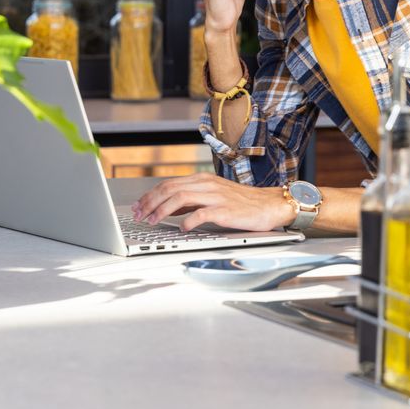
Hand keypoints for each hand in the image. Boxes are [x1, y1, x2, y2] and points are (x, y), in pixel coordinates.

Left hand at [132, 173, 290, 232]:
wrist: (271, 205)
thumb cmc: (243, 203)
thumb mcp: (213, 196)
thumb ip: (191, 201)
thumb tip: (167, 209)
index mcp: (202, 180)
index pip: (168, 184)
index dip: (150, 196)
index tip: (138, 207)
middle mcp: (206, 185)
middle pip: (170, 189)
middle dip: (150, 203)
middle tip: (138, 215)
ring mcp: (216, 197)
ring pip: (180, 198)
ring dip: (162, 211)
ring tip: (152, 221)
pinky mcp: (225, 210)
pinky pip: (201, 214)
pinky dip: (187, 221)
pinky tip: (182, 228)